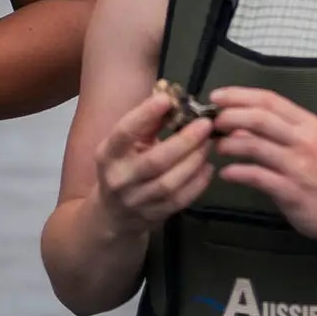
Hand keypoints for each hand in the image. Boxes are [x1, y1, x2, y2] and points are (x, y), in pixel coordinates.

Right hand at [90, 89, 215, 234]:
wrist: (112, 214)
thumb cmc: (123, 167)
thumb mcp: (127, 145)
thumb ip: (147, 124)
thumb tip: (173, 99)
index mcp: (108, 154)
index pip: (124, 133)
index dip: (145, 114)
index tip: (167, 99)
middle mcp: (120, 179)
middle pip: (155, 161)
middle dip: (184, 141)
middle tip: (205, 125)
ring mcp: (137, 201)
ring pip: (170, 183)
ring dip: (194, 161)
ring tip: (208, 144)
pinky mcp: (153, 216)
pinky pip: (179, 200)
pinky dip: (197, 183)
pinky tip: (208, 167)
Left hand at [210, 86, 316, 245]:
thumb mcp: (309, 143)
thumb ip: (279, 130)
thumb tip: (239, 121)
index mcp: (307, 124)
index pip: (269, 100)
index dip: (239, 95)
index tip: (217, 96)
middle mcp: (304, 140)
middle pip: (260, 117)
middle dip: (230, 115)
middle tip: (213, 122)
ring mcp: (298, 165)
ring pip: (254, 144)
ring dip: (229, 144)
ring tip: (218, 147)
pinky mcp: (291, 191)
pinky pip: (256, 176)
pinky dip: (236, 172)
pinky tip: (226, 174)